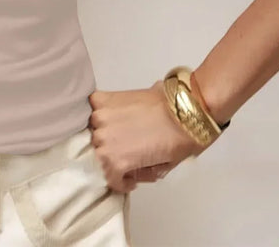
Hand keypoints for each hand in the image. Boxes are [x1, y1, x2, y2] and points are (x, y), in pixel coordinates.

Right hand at [87, 80, 206, 192]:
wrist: (185, 111)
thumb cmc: (178, 142)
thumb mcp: (160, 168)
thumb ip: (140, 172)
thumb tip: (134, 171)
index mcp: (115, 161)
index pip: (109, 176)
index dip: (122, 180)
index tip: (130, 177)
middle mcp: (102, 139)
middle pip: (101, 153)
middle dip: (116, 156)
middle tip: (131, 152)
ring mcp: (101, 117)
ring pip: (96, 130)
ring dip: (108, 132)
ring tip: (124, 131)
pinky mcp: (103, 98)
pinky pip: (93, 106)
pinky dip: (101, 110)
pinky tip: (113, 114)